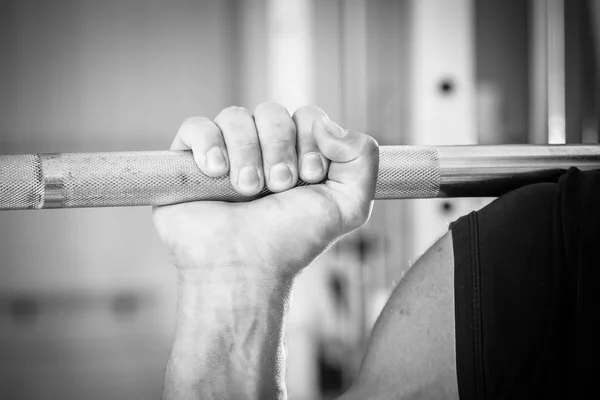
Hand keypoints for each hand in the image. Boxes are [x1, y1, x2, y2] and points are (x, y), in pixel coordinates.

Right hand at [152, 102, 378, 285]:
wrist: (245, 267)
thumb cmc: (292, 241)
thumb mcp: (348, 205)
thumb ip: (363, 157)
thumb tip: (327, 122)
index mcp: (297, 155)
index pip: (307, 116)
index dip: (311, 139)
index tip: (309, 178)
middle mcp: (262, 150)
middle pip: (272, 111)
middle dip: (279, 148)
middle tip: (278, 187)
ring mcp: (225, 153)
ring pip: (235, 116)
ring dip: (246, 152)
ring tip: (247, 190)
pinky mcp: (189, 161)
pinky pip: (196, 126)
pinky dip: (209, 144)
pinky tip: (216, 173)